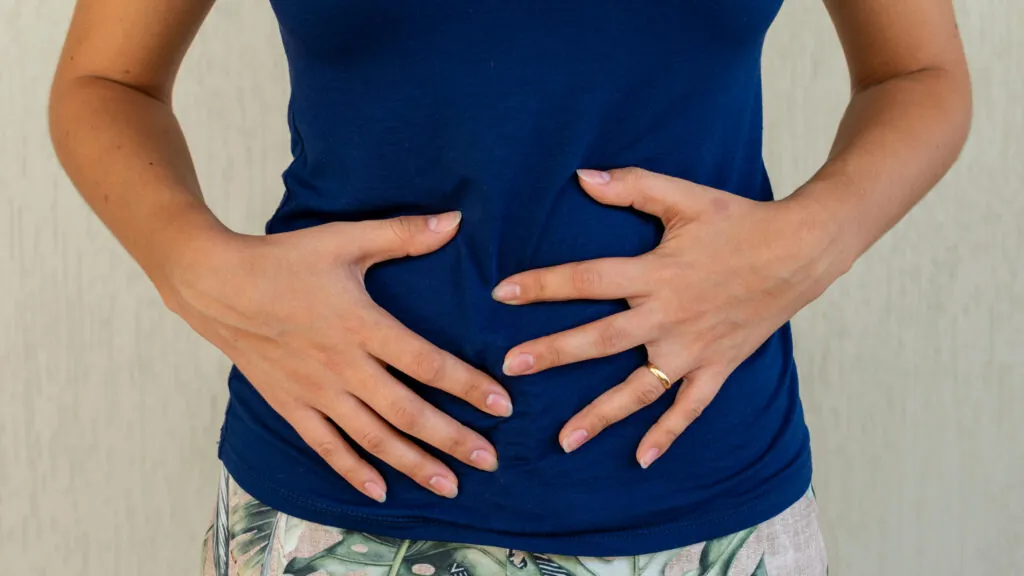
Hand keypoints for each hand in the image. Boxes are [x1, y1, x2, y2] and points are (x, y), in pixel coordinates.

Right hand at [163, 212, 512, 501]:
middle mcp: (343, 366)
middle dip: (452, 438)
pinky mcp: (291, 405)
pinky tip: (379, 492)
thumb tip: (455, 220)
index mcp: (362, 325)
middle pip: (407, 412)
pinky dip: (352, 471)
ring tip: (449, 485)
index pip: (426, 363)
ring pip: (372, 438)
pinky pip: (326, 446)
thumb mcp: (344, 239)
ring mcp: (316, 391)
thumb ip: (402, 234)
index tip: (503, 405)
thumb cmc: (283, 259)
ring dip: (412, 464)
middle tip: (490, 461)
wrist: (214, 284)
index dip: (468, 385)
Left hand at [491, 168, 845, 467]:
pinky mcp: (717, 367)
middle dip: (553, 353)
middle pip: (601, 339)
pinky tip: (642, 459)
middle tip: (510, 369)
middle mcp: (669, 316)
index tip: (502, 294)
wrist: (801, 251)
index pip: (588, 279)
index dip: (543, 285)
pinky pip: (690, 408)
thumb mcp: (685, 197)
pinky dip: (668, 434)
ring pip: (639, 389)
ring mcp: (693, 348)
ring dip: (600, 415)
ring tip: (564, 440)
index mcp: (657, 273)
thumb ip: (633, 186)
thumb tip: (582, 176)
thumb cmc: (739, 221)